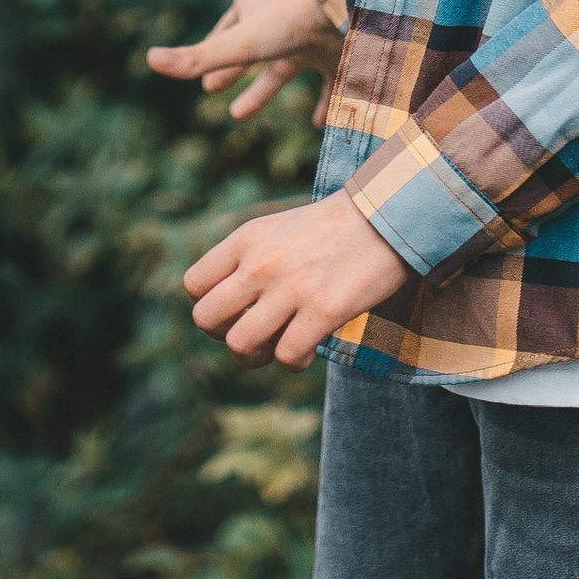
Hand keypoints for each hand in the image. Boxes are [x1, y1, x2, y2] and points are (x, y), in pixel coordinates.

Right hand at [147, 0, 341, 120]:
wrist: (347, 14)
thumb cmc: (289, 25)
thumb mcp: (238, 45)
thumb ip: (197, 58)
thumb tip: (149, 59)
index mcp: (254, 7)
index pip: (225, 33)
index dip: (211, 56)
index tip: (200, 77)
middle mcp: (281, 20)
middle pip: (251, 51)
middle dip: (230, 72)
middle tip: (211, 91)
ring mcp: (310, 36)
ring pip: (284, 69)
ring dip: (262, 91)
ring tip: (240, 115)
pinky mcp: (337, 54)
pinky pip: (328, 82)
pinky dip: (322, 103)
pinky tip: (318, 124)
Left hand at [182, 192, 409, 366]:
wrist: (385, 216)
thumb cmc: (331, 229)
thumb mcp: (275, 230)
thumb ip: (246, 261)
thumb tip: (227, 310)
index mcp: (246, 239)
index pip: (193, 286)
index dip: (210, 306)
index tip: (237, 310)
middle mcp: (260, 263)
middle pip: (206, 320)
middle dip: (226, 336)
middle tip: (255, 333)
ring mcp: (290, 287)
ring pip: (240, 346)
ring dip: (257, 356)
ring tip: (279, 345)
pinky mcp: (322, 310)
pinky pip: (286, 357)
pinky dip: (295, 361)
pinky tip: (309, 347)